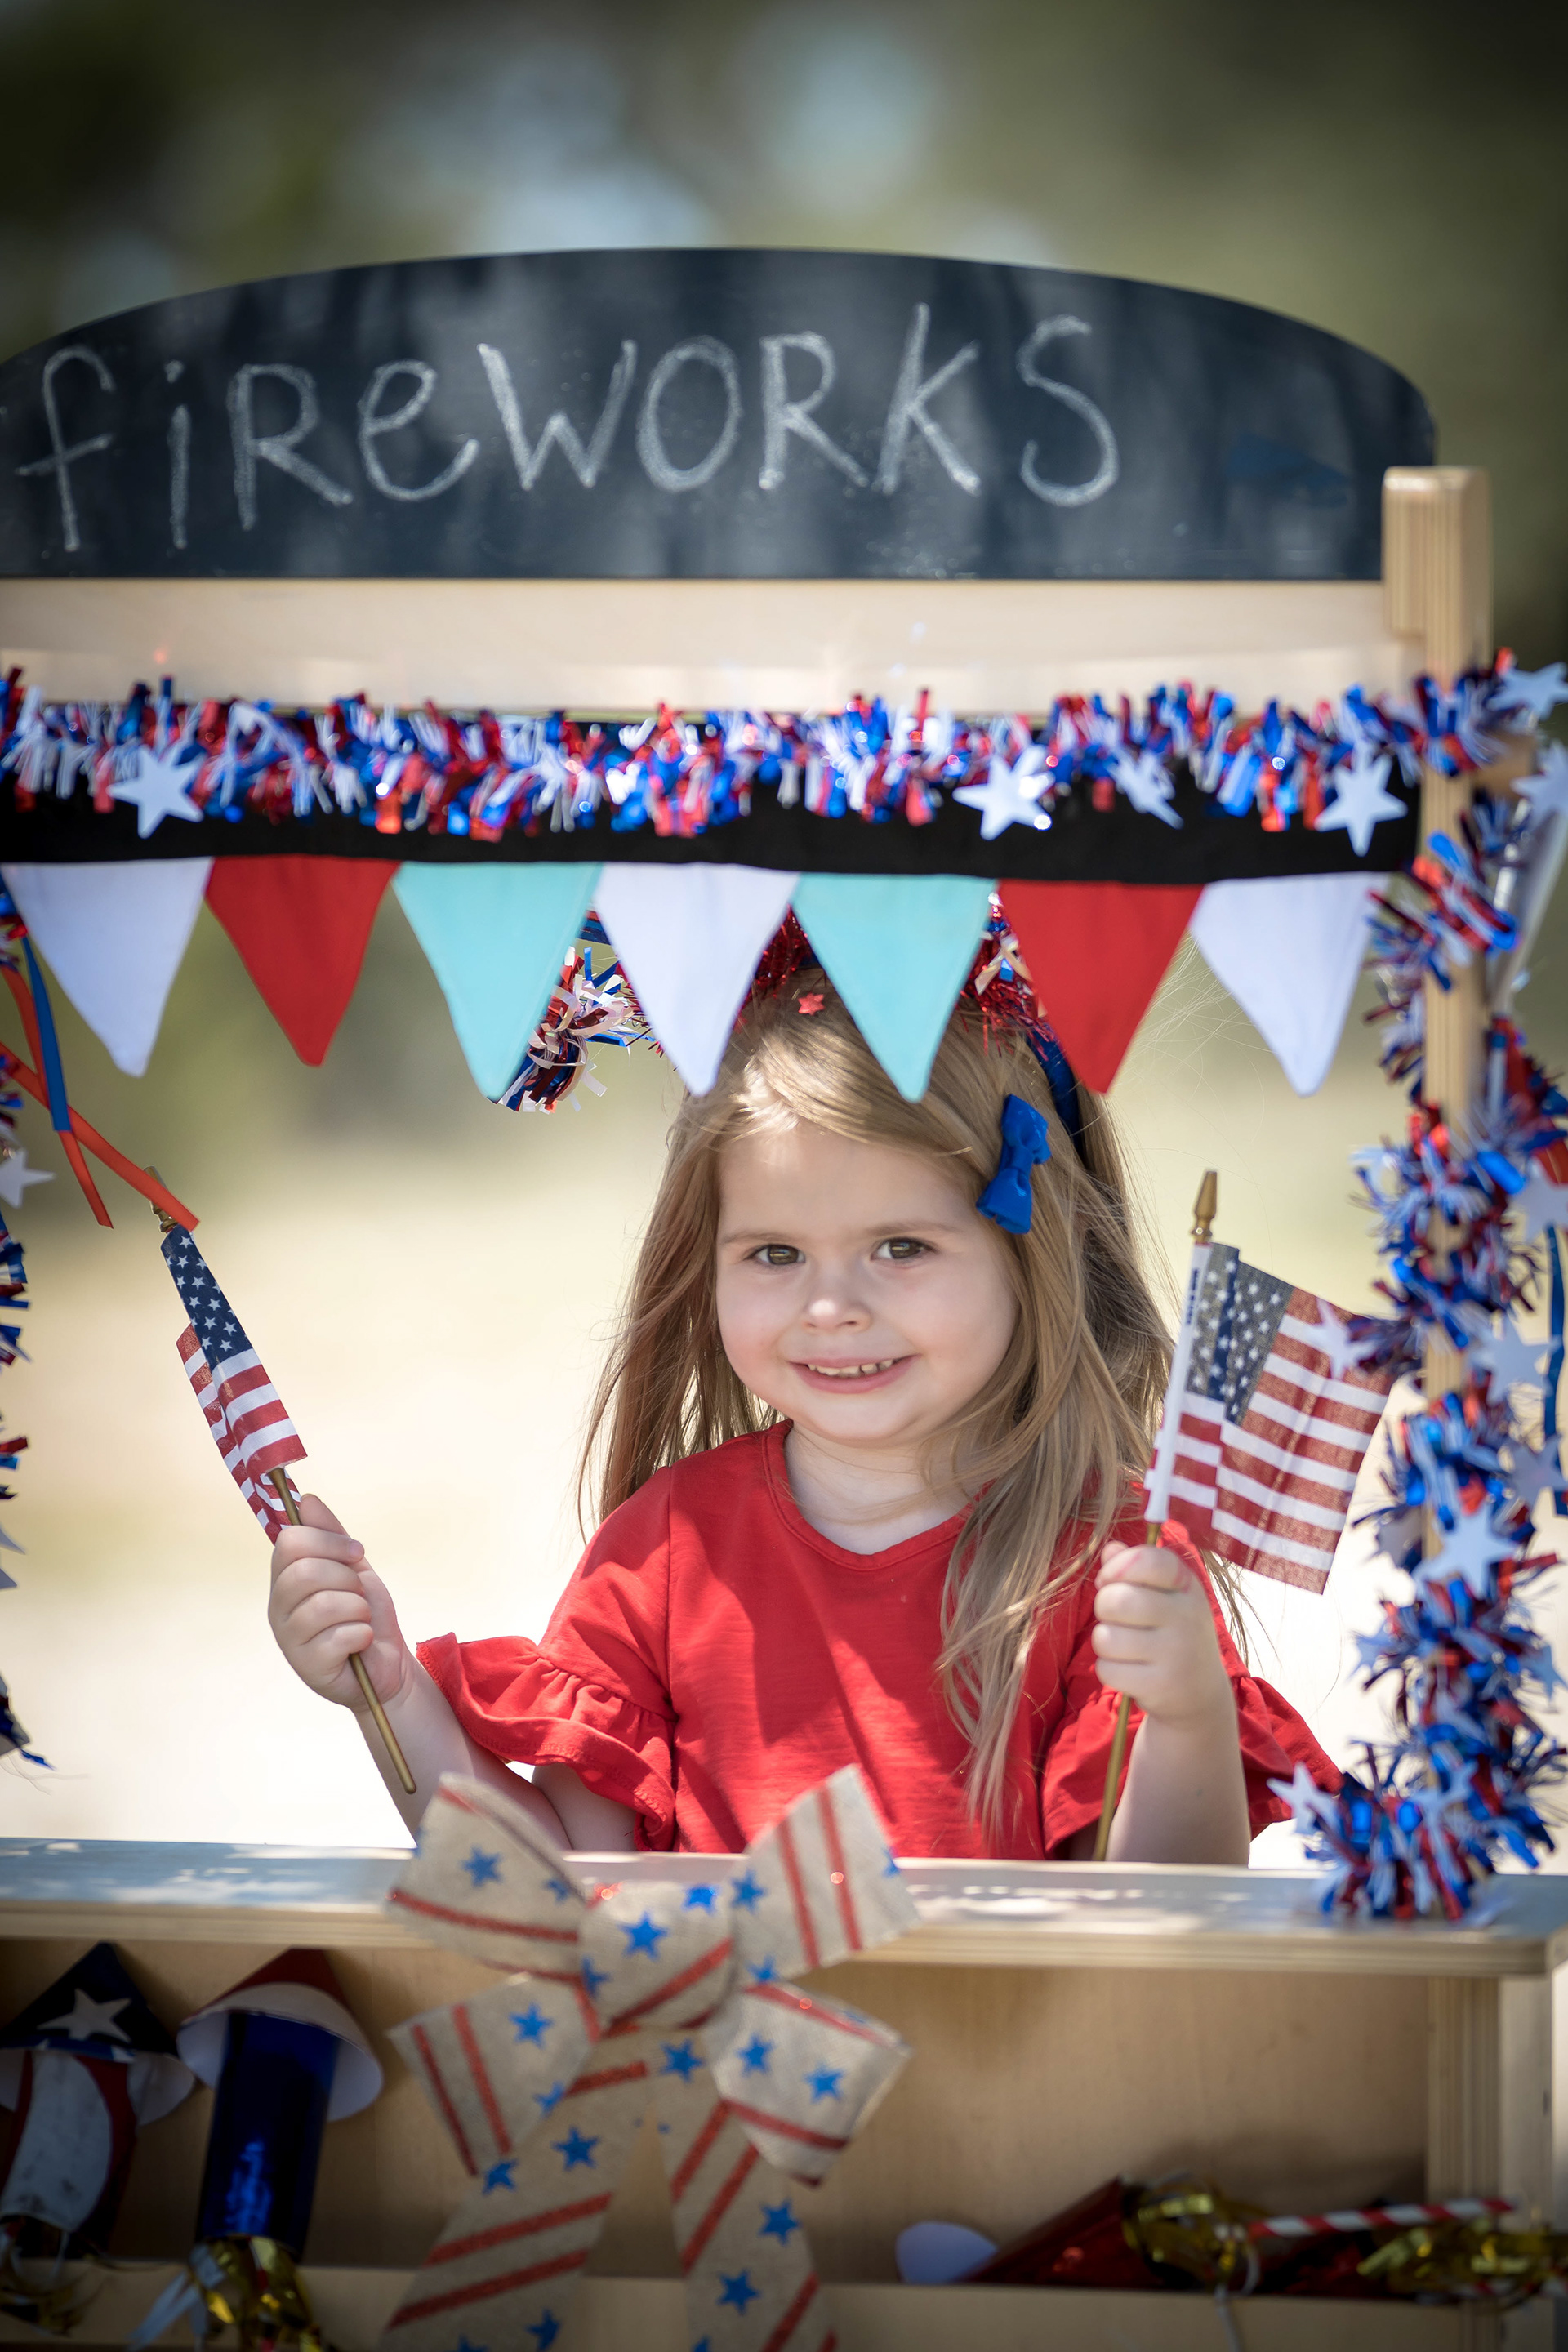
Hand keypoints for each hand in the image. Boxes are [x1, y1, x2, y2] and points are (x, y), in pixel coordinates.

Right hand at [267, 1494, 412, 1712]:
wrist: (387, 1661)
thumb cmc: (365, 1613)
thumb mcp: (353, 1567)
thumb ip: (331, 1535)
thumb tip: (306, 1499)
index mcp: (285, 1579)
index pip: (289, 1542)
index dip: (329, 1541)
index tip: (356, 1552)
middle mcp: (279, 1608)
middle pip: (304, 1572)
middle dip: (347, 1578)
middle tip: (359, 1593)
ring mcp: (289, 1640)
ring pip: (324, 1605)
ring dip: (358, 1608)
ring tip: (360, 1619)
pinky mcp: (308, 1667)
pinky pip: (340, 1636)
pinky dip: (362, 1634)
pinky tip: (360, 1642)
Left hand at [1091, 1539, 1233, 1729]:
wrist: (1201, 1691)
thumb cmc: (1172, 1632)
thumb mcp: (1165, 1595)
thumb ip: (1136, 1568)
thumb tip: (1110, 1549)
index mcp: (1187, 1586)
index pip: (1148, 1559)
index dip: (1116, 1567)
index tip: (1109, 1580)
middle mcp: (1186, 1617)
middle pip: (1116, 1600)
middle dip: (1103, 1607)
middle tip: (1116, 1618)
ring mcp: (1176, 1654)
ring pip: (1105, 1637)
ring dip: (1104, 1641)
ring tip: (1124, 1646)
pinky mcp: (1160, 1686)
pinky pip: (1107, 1669)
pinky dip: (1109, 1669)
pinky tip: (1130, 1670)